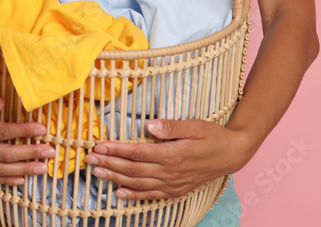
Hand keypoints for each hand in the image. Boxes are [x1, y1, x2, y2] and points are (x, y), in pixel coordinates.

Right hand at [0, 88, 54, 185]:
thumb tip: (0, 102)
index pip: (4, 132)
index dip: (24, 131)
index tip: (42, 129)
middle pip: (6, 155)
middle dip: (30, 154)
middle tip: (50, 151)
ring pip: (1, 170)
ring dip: (23, 170)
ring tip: (43, 168)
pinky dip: (6, 180)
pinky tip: (21, 180)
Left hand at [83, 119, 249, 199]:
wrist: (232, 154)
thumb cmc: (213, 136)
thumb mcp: (195, 125)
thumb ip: (171, 126)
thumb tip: (148, 125)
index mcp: (173, 154)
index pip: (137, 152)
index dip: (116, 150)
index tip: (98, 146)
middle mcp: (170, 172)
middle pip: (132, 169)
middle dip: (108, 164)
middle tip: (89, 160)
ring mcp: (172, 184)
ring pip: (137, 183)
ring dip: (115, 179)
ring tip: (97, 174)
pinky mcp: (175, 190)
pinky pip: (150, 195)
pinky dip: (133, 195)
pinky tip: (118, 193)